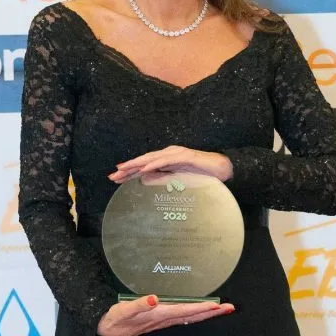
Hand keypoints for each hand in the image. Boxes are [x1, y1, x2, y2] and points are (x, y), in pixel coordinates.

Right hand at [97, 295, 234, 335]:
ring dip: (206, 313)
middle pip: (192, 315)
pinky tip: (202, 311)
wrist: (107, 331)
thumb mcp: (122, 311)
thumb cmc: (115, 319)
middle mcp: (164, 318)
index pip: (184, 311)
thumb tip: (152, 298)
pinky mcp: (161, 318)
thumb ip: (138, 305)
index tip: (216, 305)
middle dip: (211, 312)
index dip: (200, 308)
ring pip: (190, 317)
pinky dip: (196, 312)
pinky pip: (183, 316)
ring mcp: (164, 320)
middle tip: (230, 308)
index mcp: (158, 315)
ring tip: (222, 308)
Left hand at [108, 145, 232, 183]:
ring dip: (137, 164)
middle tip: (112, 175)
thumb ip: (164, 179)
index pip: (145, 165)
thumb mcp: (179, 179)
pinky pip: (167, 160)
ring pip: (152, 158)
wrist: (223, 168)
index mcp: (167, 160)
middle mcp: (169, 154)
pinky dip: (155, 163)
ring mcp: (177, 153)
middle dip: (128, 168)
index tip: (115, 178)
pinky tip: (145, 168)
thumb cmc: (203, 174)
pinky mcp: (186, 156)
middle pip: (144, 160)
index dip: (130, 171)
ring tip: (123, 170)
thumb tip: (146, 182)